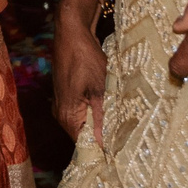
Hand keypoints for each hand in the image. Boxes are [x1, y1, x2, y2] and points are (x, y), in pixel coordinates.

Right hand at [50, 6, 108, 147]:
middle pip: (83, 134)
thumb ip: (102, 118)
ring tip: (122, 126)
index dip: (102, 149)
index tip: (120, 154)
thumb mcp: (100, 89)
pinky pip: (82, 110)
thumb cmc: (86, 59)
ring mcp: (62, 103)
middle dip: (103, 136)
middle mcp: (60, 113)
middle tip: (127, 140)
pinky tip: (111, 108)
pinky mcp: (66, 94)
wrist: (72, 33)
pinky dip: (96, 111)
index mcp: (67, 116)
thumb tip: (106, 144)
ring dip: (101, 122)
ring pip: (84, 122)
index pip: (84, 144)